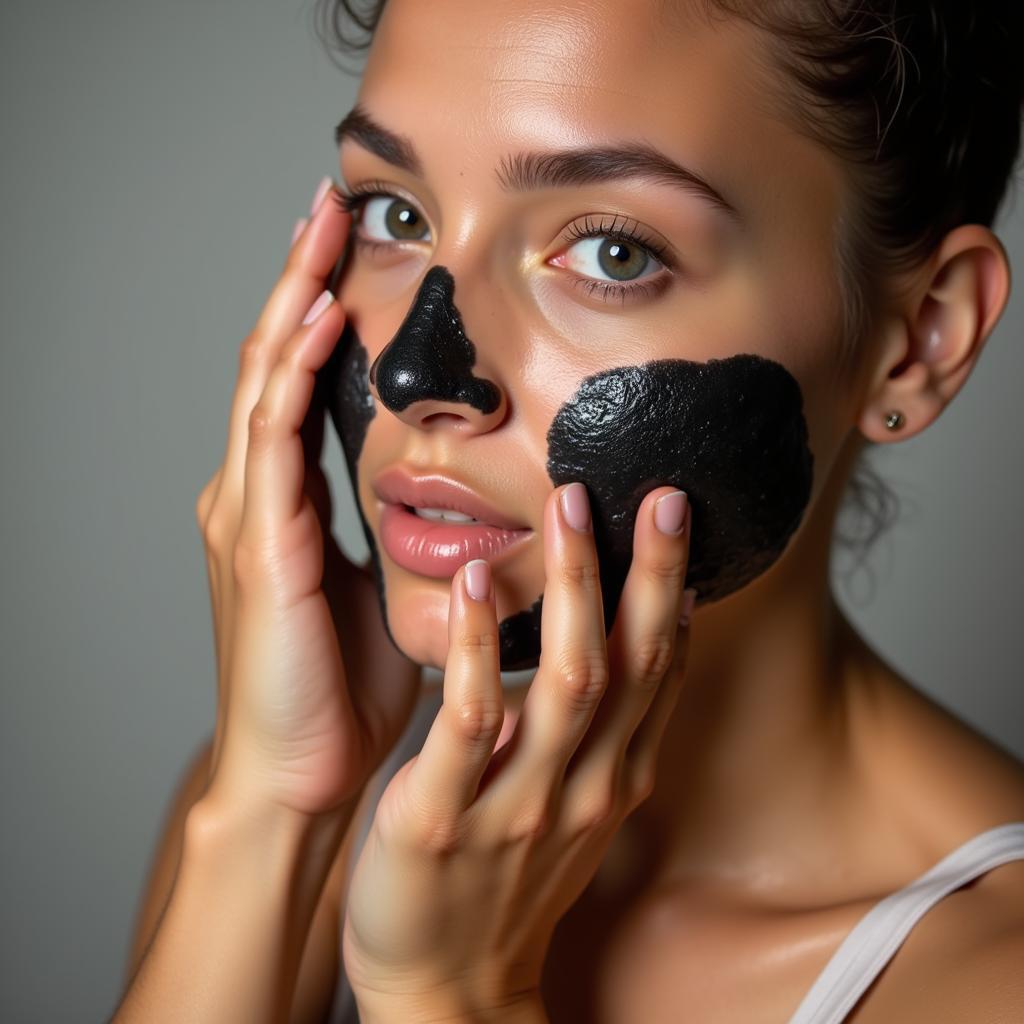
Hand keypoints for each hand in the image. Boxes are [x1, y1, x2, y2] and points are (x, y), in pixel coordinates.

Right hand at [194, 179, 420, 820]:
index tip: (354, 253)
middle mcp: (255, 494)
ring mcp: (248, 513)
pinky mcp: (260, 542)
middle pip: (276, 362)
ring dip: (296, 301)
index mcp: (285, 505)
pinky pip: (275, 437)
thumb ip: (398, 536)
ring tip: (322, 229)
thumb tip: (458, 503)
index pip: (299, 387)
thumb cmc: (341, 689)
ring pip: (266, 380)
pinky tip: (320, 320)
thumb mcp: (378, 591)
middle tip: (329, 206)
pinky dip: (294, 372)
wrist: (299, 772)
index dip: (320, 316)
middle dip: (302, 280)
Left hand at [342, 481, 694, 1014]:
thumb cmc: (504, 881)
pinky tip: (470, 587)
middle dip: (647, 575)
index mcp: (612, 779)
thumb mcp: (573, 809)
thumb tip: (629, 650)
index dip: (672, 594)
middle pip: (630, 665)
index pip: (657, 672)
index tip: (678, 521)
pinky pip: (471, 723)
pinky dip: (477, 650)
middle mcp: (582, 787)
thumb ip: (602, 735)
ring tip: (568, 511)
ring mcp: (518, 804)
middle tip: (660, 495)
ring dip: (572, 592)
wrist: (446, 987)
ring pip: (568, 684)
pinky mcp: (445, 818)